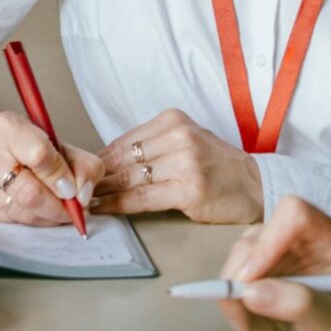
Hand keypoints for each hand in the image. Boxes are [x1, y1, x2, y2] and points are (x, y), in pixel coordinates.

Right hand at [0, 113, 104, 226]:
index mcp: (7, 126)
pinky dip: (28, 219)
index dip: (62, 177)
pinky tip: (34, 210)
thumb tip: (84, 196)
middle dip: (58, 208)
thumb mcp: (58, 145)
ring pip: (19, 212)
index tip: (73, 190)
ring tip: (57, 210)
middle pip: (29, 192)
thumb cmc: (23, 146)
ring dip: (46, 217)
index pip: (39, 155)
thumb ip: (82, 165)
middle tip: (73, 211)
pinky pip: (7, 221)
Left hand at [92, 109, 262, 224]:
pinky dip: (118, 205)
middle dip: (95, 177)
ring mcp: (186, 162)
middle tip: (75, 191)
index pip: (123, 141)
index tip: (81, 174)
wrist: (255, 185)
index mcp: (174, 120)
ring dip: (102, 192)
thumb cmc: (217, 167)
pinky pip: (142, 198)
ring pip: (128, 178)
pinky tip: (104, 209)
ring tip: (84, 201)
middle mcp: (179, 137)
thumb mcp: (186, 141)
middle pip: (122, 159)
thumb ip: (151, 147)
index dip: (97, 160)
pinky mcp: (189, 189)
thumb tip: (106, 162)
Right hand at [211, 195, 330, 330]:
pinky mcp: (252, 259)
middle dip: (242, 278)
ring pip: (238, 254)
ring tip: (253, 326)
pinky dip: (230, 302)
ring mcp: (272, 243)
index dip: (268, 242)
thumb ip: (298, 304)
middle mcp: (298, 232)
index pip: (295, 215)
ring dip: (235, 296)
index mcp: (329, 236)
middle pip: (257, 237)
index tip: (250, 280)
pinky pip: (228, 273)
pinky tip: (248, 322)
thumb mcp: (326, 323)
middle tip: (244, 320)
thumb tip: (253, 292)